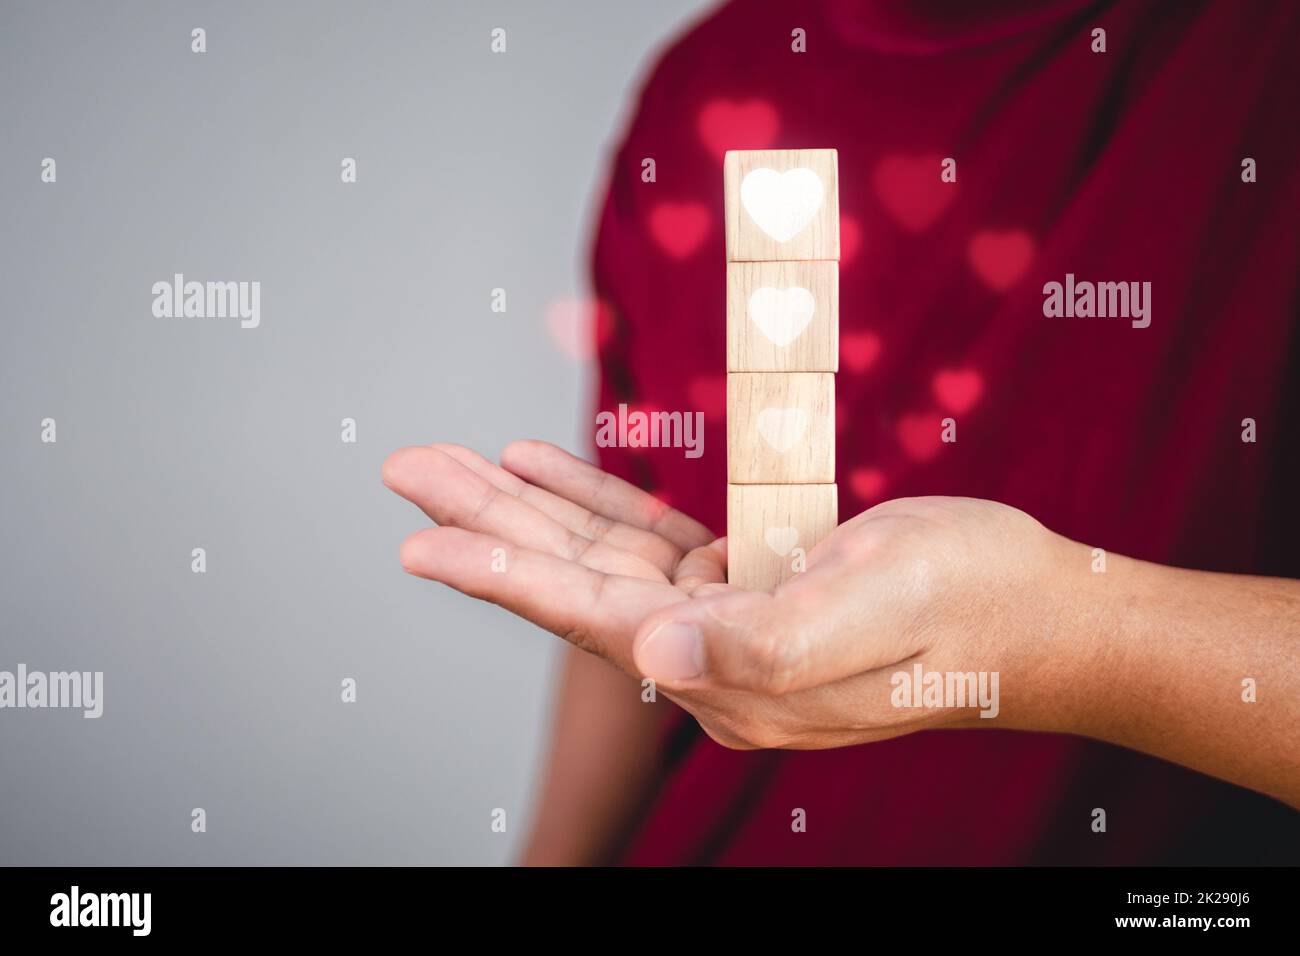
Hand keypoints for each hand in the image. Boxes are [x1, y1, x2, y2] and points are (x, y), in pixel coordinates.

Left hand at [382, 440, 1083, 749]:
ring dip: (531, 506)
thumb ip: (765, 645)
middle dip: (490, 525)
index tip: (418, 542)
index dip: (502, 573)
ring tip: (458, 463)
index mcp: (735, 676)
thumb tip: (650, 654)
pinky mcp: (754, 582)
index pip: (590, 618)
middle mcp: (716, 656)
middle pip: (577, 581)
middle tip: (410, 471)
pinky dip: (601, 502)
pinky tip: (546, 470)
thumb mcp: (876, 611)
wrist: (1045, 612)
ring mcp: (731, 620)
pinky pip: (656, 539)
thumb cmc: (975, 606)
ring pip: (606, 554)